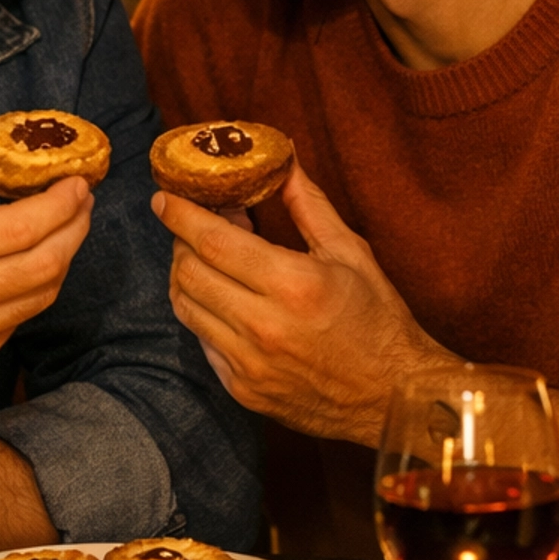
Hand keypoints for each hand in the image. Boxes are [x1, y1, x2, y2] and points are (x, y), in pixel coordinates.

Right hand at [0, 163, 94, 400]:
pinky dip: (35, 288)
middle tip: (83, 203)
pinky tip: (32, 264)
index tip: (76, 182)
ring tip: (67, 228)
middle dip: (76, 228)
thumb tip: (9, 164)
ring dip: (64, 258)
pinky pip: (19, 320)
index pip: (22, 226)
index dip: (61, 203)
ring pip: (41, 295)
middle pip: (46, 264)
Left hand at [154, 160, 445, 443]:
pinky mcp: (243, 390)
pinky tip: (223, 298)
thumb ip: (308, 205)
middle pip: (188, 273)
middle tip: (194, 225)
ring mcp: (248, 364)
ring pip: (186, 308)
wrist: (395, 399)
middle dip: (181, 241)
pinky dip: (203, 312)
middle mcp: (263, 326)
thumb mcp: (350, 253)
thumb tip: (283, 160)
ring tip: (206, 258)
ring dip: (186, 276)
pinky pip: (202, 341)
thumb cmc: (378, 320)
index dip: (181, 215)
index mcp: (293, 285)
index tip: (164, 197)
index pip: (212, 241)